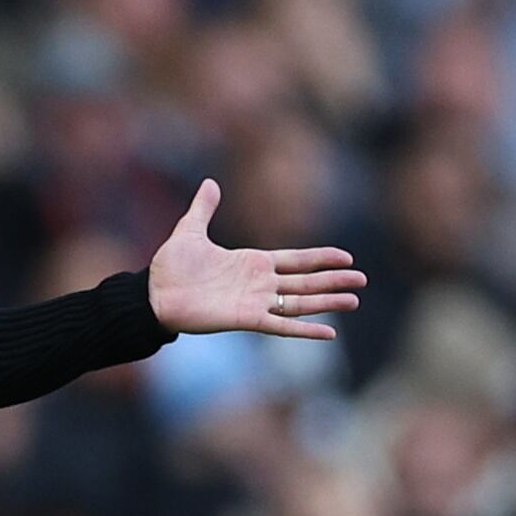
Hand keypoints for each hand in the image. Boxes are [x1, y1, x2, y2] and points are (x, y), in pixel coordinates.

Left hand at [147, 180, 363, 339]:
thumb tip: (210, 182)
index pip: (295, 260)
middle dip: (333, 280)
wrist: (153, 294)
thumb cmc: (170, 267)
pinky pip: (281, 325)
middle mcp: (259, 283)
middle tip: (362, 280)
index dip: (320, 258)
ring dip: (327, 302)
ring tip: (354, 301)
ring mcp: (255, 302)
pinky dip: (305, 329)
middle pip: (305, 282)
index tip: (346, 257)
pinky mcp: (246, 319)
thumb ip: (204, 208)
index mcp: (252, 262)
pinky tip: (328, 332)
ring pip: (300, 303)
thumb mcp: (189, 231)